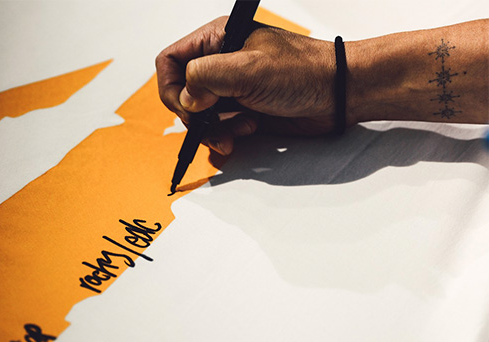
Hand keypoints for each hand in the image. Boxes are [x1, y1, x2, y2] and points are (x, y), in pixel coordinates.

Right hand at [156, 18, 488, 155]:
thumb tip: (186, 98)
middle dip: (195, 115)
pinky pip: (219, 128)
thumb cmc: (302, 71)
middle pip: (182, 93)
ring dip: (214, 129)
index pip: (170, 61)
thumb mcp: (249, 69)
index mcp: (216, 40)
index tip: (187, 106)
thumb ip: (207, 77)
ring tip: (238, 129)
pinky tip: (247, 131)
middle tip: (211, 124)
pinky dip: (227, 135)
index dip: (170, 86)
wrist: (338, 93)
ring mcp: (231, 89)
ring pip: (200, 116)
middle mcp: (220, 64)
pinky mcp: (242, 110)